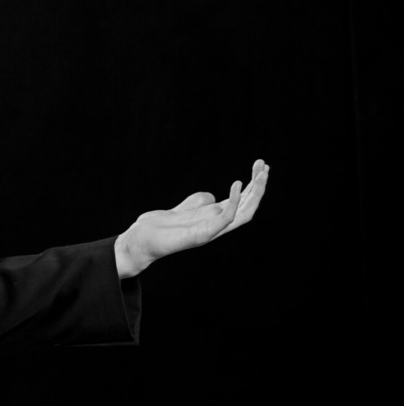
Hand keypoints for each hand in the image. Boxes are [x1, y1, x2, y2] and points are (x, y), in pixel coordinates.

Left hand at [115, 159, 269, 277]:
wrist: (140, 241)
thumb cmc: (160, 227)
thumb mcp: (183, 209)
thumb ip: (199, 202)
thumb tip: (212, 196)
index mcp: (214, 218)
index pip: (242, 201)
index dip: (253, 185)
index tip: (261, 166)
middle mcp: (217, 225)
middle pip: (247, 206)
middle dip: (258, 186)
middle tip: (264, 165)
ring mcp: (211, 231)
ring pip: (244, 214)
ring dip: (255, 193)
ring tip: (260, 174)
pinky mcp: (202, 235)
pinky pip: (225, 218)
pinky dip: (234, 201)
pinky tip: (237, 184)